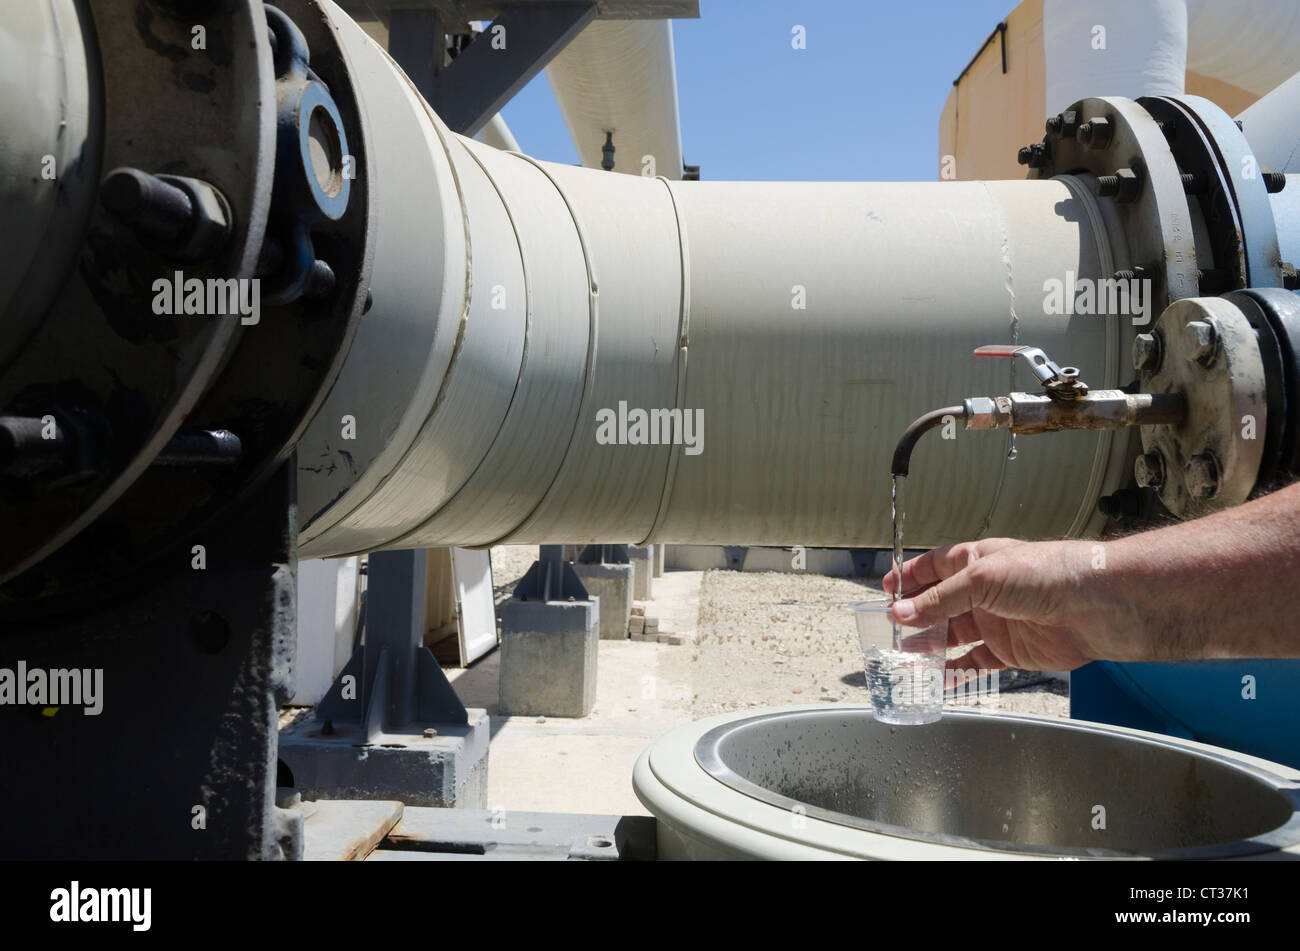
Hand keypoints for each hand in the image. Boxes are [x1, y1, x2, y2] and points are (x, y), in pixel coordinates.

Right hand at [883, 538, 1105, 672]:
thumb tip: (900, 613)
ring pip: (954, 635)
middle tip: (889, 628)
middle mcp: (985, 591)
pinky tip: (938, 678)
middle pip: (940, 604)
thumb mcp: (982, 578)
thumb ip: (939, 600)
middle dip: (914, 615)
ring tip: (905, 656)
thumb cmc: (1046, 574)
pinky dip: (956, 671)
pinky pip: (976, 663)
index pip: (934, 566)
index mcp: (977, 561)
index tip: (886, 590)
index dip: (910, 577)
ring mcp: (997, 621)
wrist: (1096, 607)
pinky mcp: (1010, 651)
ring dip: (930, 645)